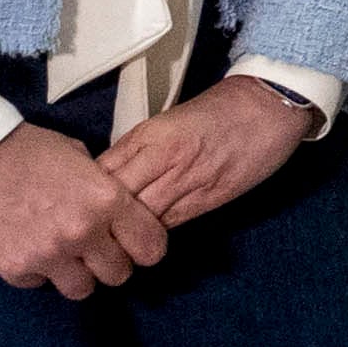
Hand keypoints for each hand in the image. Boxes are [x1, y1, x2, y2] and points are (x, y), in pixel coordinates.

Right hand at [0, 121, 170, 298]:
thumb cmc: (30, 151)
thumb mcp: (82, 159)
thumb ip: (105, 191)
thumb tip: (121, 213)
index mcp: (107, 200)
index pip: (151, 247)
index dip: (145, 247)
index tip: (135, 244)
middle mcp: (82, 232)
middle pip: (119, 274)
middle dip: (111, 263)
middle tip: (95, 249)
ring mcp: (49, 254)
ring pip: (83, 289)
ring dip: (76, 274)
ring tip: (63, 253)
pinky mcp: (16, 268)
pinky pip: (41, 283)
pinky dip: (37, 271)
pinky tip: (28, 246)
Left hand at [99, 76, 314, 227]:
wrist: (270, 104)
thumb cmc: (223, 108)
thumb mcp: (170, 120)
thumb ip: (140, 148)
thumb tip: (113, 177)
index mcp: (149, 135)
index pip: (101, 172)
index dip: (84, 193)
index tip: (77, 204)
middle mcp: (163, 159)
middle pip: (114, 200)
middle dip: (98, 219)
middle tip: (88, 231)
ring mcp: (187, 181)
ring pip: (139, 218)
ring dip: (124, 232)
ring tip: (112, 242)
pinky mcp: (209, 199)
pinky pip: (169, 225)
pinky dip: (153, 234)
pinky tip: (144, 239)